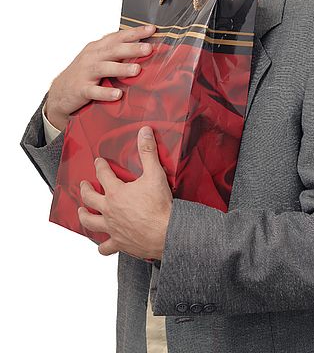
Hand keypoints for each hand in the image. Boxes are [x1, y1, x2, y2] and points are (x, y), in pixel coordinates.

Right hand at [45, 24, 156, 130]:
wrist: (60, 92)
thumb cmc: (85, 73)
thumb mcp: (99, 58)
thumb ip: (118, 53)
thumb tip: (145, 48)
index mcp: (98, 48)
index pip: (118, 37)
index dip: (134, 32)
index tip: (151, 29)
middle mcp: (92, 57)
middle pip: (113, 50)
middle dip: (131, 48)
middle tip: (149, 49)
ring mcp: (85, 73)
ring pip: (104, 68)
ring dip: (121, 68)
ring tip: (137, 69)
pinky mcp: (81, 89)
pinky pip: (94, 91)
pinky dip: (105, 92)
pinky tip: (117, 94)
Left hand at [78, 126, 172, 258]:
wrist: (166, 232)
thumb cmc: (159, 205)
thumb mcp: (155, 173)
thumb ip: (148, 151)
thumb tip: (144, 132)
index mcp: (116, 193)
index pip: (103, 175)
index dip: (100, 166)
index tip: (98, 162)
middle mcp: (109, 210)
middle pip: (90, 198)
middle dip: (85, 189)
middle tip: (84, 185)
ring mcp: (112, 228)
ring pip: (90, 222)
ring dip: (84, 216)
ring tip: (82, 211)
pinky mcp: (119, 242)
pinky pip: (106, 247)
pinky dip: (103, 246)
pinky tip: (102, 245)